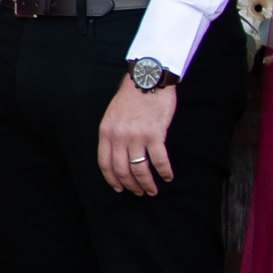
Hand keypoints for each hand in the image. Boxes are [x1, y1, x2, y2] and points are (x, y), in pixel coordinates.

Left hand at [97, 78, 176, 196]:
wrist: (147, 79)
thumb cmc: (132, 97)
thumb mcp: (112, 115)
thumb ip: (113, 134)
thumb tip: (117, 154)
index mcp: (106, 133)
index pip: (105, 163)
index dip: (112, 180)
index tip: (119, 189)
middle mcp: (118, 137)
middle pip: (121, 170)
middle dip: (131, 186)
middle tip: (140, 192)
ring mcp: (136, 137)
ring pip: (139, 169)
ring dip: (147, 184)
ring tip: (153, 190)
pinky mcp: (154, 134)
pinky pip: (159, 160)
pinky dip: (164, 172)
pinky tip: (167, 177)